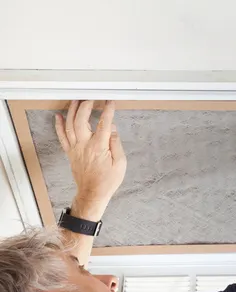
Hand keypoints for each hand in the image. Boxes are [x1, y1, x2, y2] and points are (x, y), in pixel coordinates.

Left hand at [55, 101, 126, 216]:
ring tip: (77, 101)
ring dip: (72, 111)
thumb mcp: (120, 164)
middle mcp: (84, 145)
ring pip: (70, 125)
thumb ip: (116, 144)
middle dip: (86, 106)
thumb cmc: (108, 181)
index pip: (104, 123)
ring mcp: (75, 148)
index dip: (107, 111)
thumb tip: (112, 129)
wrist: (93, 193)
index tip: (110, 102)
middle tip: (92, 98)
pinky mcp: (70, 153)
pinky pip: (62, 136)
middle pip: (81, 120)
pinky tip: (59, 116)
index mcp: (99, 147)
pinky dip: (59, 125)